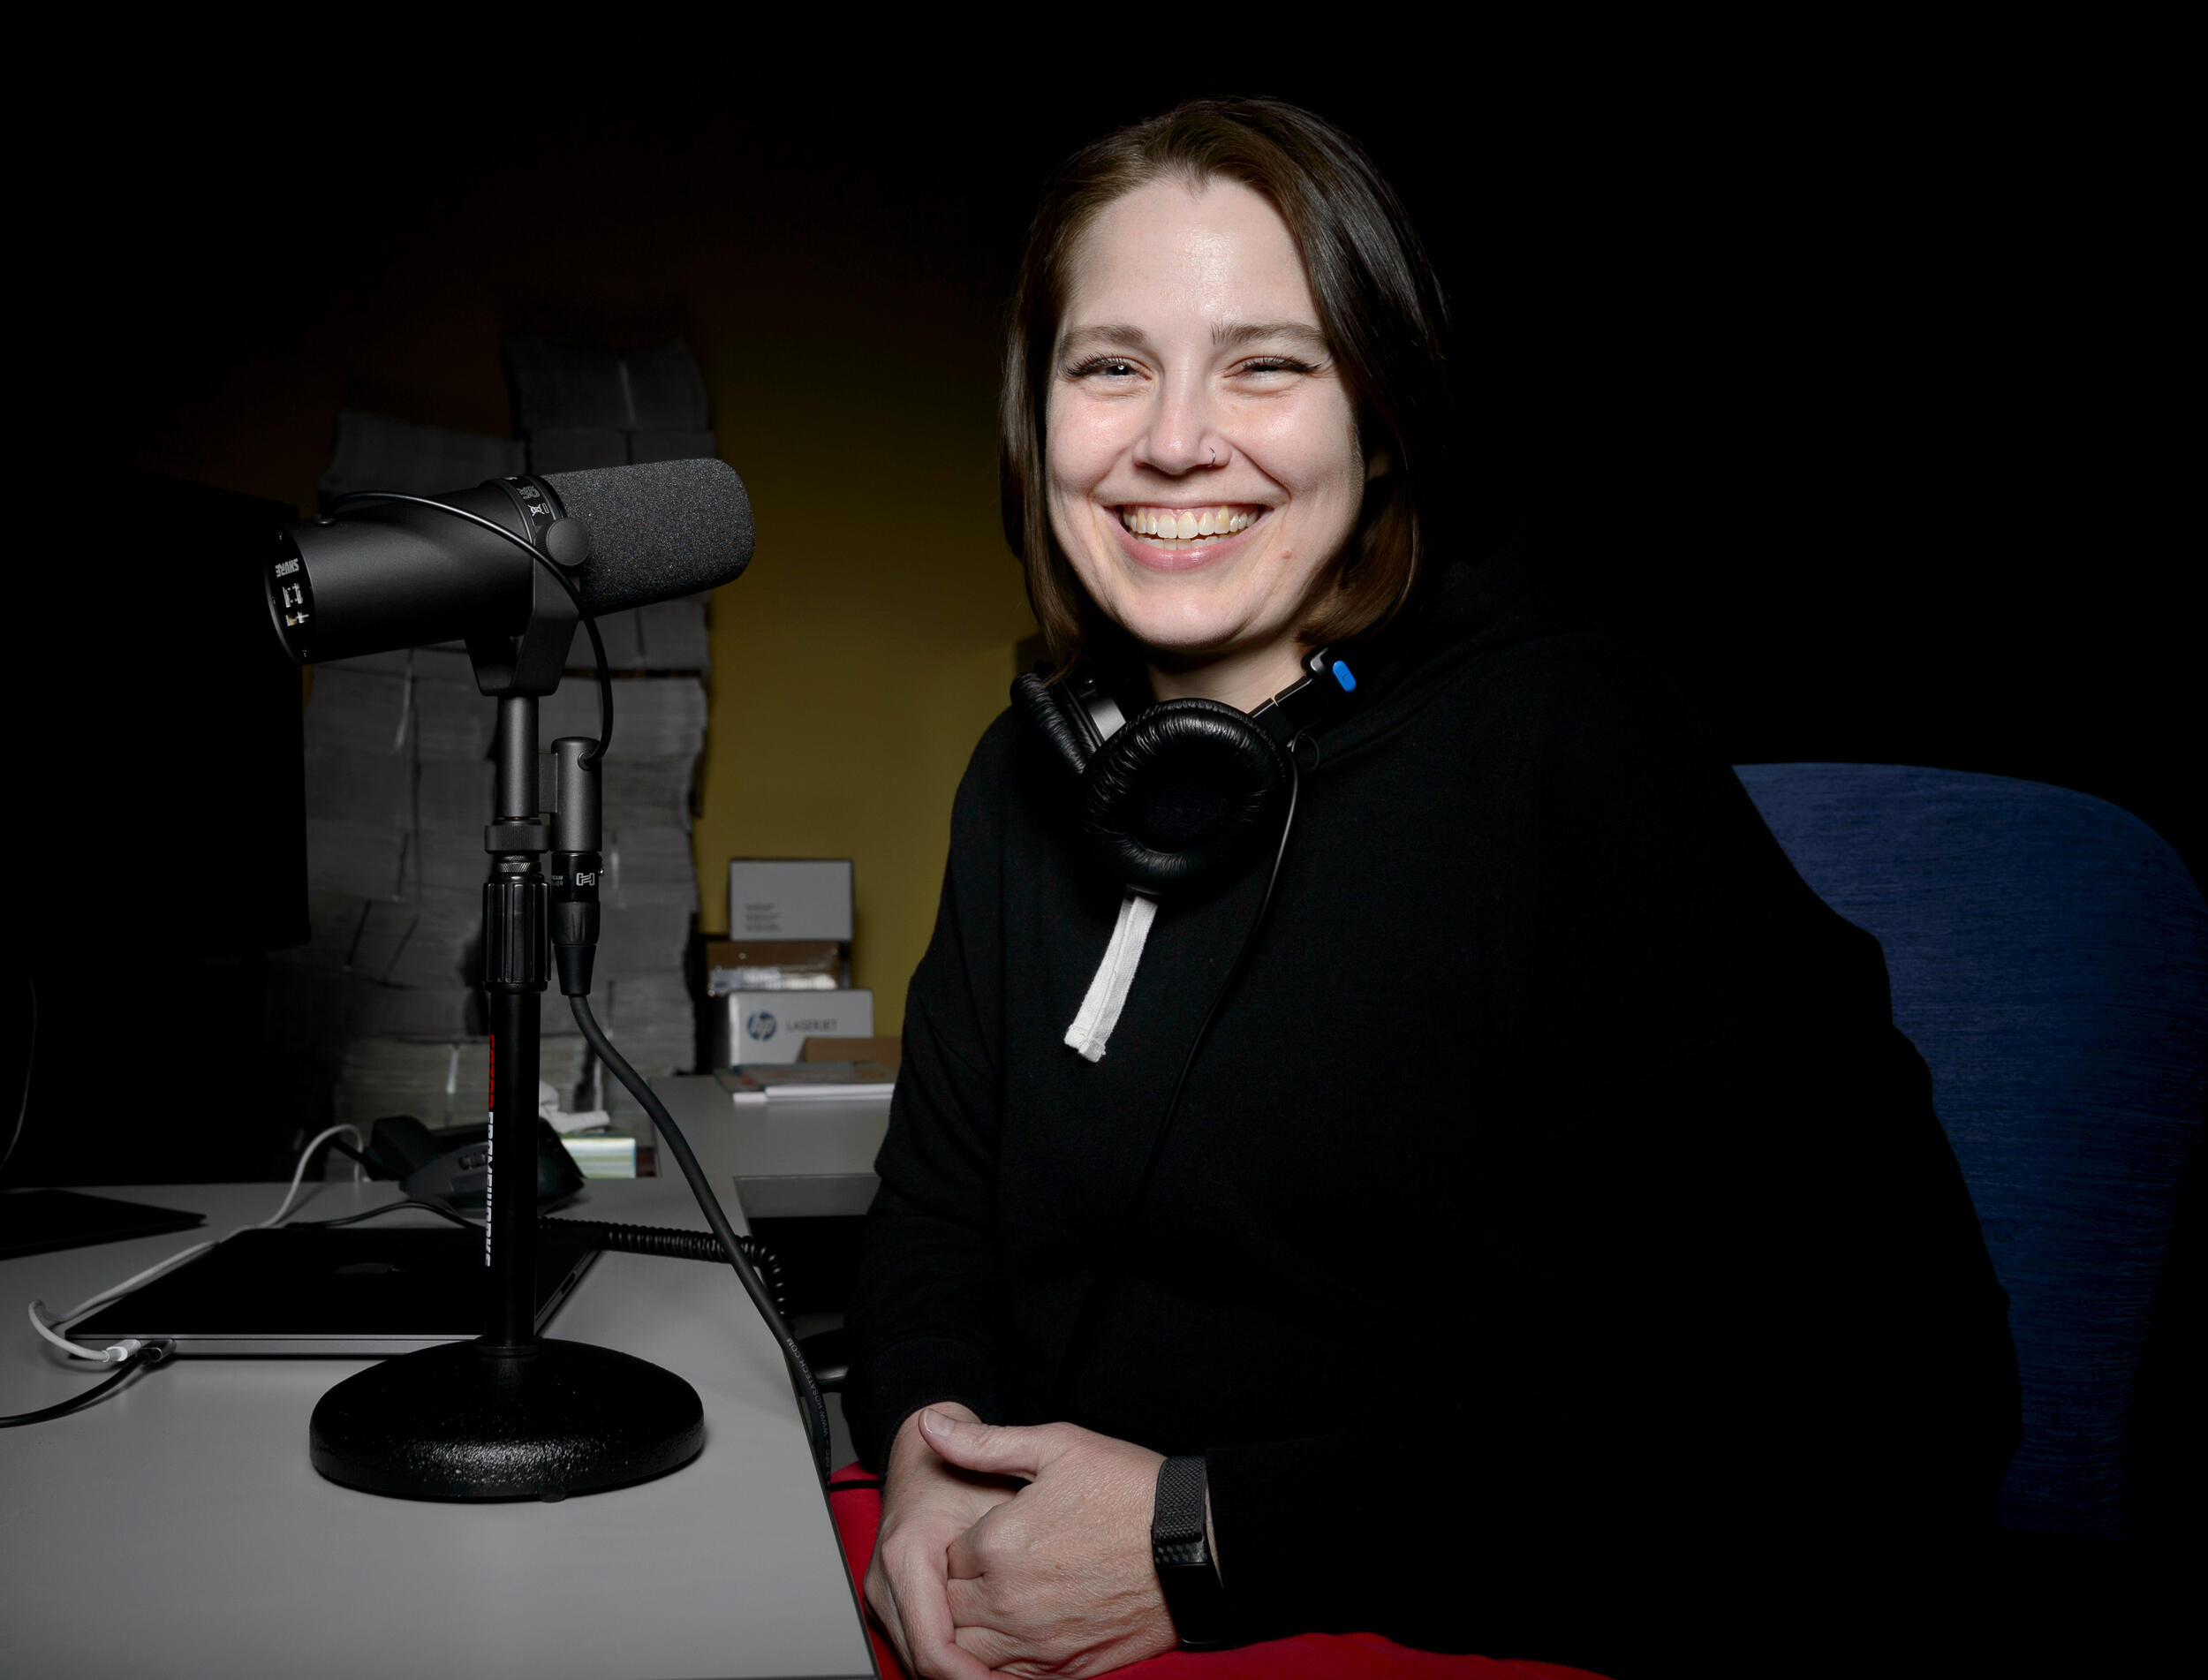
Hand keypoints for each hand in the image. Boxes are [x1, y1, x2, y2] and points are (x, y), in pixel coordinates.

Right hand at [865, 1402, 1021, 1679]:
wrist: (925, 1459)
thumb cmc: (961, 1474)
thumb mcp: (996, 1497)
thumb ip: (1005, 1542)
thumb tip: (1020, 1602)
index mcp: (906, 1555)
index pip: (933, 1646)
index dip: (971, 1677)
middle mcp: (885, 1580)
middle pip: (921, 1662)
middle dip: (968, 1679)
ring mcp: (882, 1592)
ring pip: (917, 1659)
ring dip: (958, 1672)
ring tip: (1008, 1675)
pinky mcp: (888, 1600)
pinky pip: (917, 1644)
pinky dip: (950, 1658)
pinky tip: (988, 1660)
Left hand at [924, 1409, 1179, 1677]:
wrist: (1197, 1545)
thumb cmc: (1132, 1491)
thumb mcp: (1059, 1446)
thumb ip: (985, 1443)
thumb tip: (929, 1426)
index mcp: (999, 1543)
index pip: (946, 1556)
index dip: (963, 1543)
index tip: (989, 1533)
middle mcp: (1009, 1600)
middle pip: (950, 1605)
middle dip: (962, 1586)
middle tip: (993, 1565)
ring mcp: (1038, 1641)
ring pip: (970, 1649)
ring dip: (975, 1627)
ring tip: (1004, 1598)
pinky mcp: (1065, 1668)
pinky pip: (1008, 1678)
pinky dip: (1002, 1662)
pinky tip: (1023, 1632)